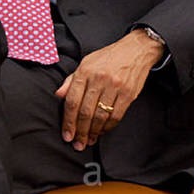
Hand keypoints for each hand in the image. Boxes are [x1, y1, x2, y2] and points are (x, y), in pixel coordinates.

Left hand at [54, 30, 165, 150]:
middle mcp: (99, 80)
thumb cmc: (107, 57)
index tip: (66, 134)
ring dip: (93, 132)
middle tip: (77, 144)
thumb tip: (58, 95)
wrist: (135, 49)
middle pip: (85, 111)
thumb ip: (71, 80)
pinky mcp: (129, 94)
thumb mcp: (85, 63)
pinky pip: (116, 115)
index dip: (68, 121)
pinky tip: (102, 132)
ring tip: (88, 141)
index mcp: (85, 72)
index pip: (72, 101)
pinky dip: (108, 127)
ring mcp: (115, 87)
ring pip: (101, 116)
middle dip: (79, 131)